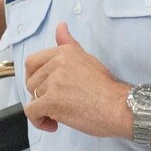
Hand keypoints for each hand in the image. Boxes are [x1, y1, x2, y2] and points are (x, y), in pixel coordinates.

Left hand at [22, 23, 127, 137]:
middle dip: (40, 95)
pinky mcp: (52, 101)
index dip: (35, 78)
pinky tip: (53, 124)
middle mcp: (57, 63)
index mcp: (64, 52)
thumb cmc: (107, 89)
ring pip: (32, 98)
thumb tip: (60, 26)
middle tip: (58, 103)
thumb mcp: (87, 59)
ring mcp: (53, 82)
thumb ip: (69, 44)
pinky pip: (31, 113)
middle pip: (31, 81)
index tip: (47, 88)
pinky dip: (39, 121)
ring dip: (43, 109)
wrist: (120, 107)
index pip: (32, 62)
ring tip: (61, 114)